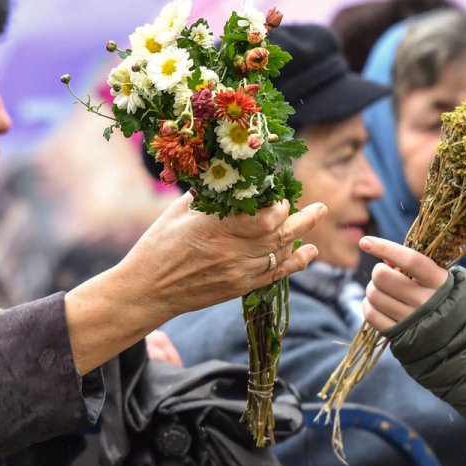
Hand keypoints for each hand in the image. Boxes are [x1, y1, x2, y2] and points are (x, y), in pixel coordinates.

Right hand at [65, 193, 324, 372]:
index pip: (264, 216)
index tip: (280, 194)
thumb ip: (209, 196)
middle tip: (318, 206)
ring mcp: (238, 272)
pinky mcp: (239, 288)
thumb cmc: (158, 245)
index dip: (279, 205)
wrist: (148, 290)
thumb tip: (230, 176)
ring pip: (281, 253)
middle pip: (280, 233)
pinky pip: (275, 275)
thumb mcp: (179, 211)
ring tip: (316, 218)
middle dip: (302, 218)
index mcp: (216, 227)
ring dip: (301, 236)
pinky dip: (295, 263)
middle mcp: (232, 251)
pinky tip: (308, 252)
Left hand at [358, 236, 446, 331]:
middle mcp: (426, 301)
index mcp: (439, 282)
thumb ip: (415, 266)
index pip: (410, 260)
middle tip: (385, 274)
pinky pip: (371, 315)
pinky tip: (376, 303)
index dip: (386, 248)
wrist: (458, 332)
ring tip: (383, 290)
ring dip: (373, 288)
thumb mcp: (439, 277)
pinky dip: (368, 305)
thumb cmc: (443, 296)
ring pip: (374, 295)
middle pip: (383, 277)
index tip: (366, 242)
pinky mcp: (399, 335)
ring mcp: (412, 320)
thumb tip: (384, 259)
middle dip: (378, 272)